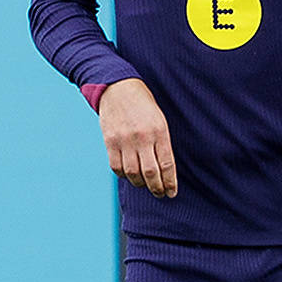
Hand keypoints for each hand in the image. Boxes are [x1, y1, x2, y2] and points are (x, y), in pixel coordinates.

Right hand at [98, 78, 176, 198]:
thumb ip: (161, 142)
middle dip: (157, 188)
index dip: (170, 182)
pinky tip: (129, 175)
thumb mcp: (159, 119)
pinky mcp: (110, 141)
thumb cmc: (143, 105)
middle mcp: (142, 137)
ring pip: (133, 173)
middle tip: (160, 194)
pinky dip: (124, 175)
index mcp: (159, 131)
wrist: (118, 88)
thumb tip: (164, 169)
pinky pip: (116, 167)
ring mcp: (124, 140)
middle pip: (150, 172)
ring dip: (140, 184)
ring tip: (145, 185)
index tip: (172, 193)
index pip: (167, 164)